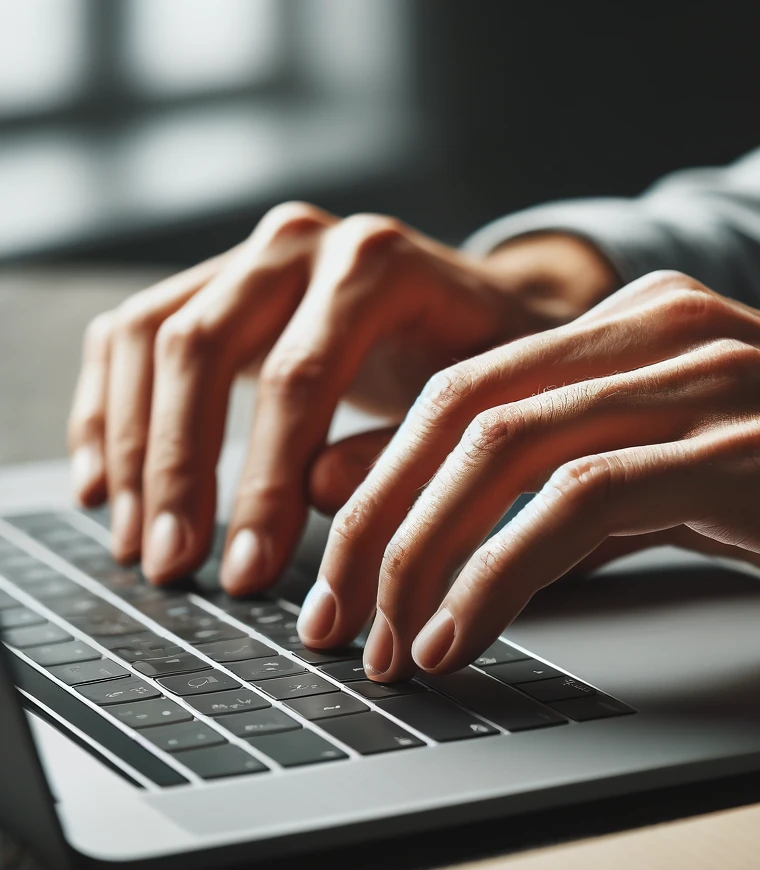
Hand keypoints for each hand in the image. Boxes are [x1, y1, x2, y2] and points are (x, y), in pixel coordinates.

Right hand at [65, 203, 618, 590]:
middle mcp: (304, 242)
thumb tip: (316, 492)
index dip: (263, 483)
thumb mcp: (479, 407)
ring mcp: (252, 254)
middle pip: (204, 349)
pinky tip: (102, 482)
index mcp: (379, 265)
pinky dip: (108, 409)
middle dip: (179, 470)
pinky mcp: (217, 280)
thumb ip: (406, 446)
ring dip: (133, 449)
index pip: (298, 376)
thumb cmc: (492, 366)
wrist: (484, 308)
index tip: (245, 571)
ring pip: (152, 338)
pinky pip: (133, 333)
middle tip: (173, 568)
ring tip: (137, 545)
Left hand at [300, 270, 759, 679]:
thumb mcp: (681, 470)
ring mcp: (710, 383)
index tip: (328, 558)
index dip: (376, 474)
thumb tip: (439, 514)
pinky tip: (465, 635)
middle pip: (462, 415)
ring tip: (387, 644)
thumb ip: (564, 478)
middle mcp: (662, 334)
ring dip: (424, 557)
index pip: (460, 389)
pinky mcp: (755, 453)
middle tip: (334, 616)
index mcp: (637, 327)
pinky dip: (503, 574)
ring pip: (508, 453)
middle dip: (376, 524)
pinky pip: (586, 503)